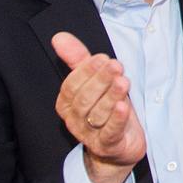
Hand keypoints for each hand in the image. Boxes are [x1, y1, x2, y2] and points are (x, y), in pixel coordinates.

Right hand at [51, 32, 145, 182]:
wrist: (121, 144)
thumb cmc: (106, 108)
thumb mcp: (95, 81)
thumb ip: (78, 60)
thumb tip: (59, 37)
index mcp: (67, 103)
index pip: (71, 85)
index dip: (86, 71)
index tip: (103, 58)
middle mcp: (75, 119)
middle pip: (84, 99)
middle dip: (100, 81)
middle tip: (116, 66)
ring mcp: (90, 135)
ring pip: (98, 114)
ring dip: (111, 96)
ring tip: (123, 82)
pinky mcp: (107, 146)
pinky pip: (110, 132)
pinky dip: (116, 119)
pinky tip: (123, 107)